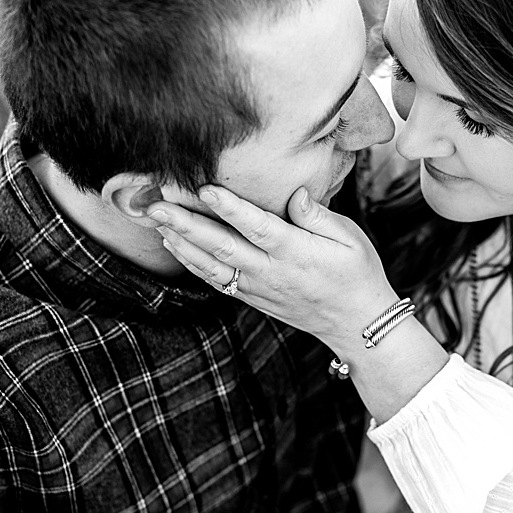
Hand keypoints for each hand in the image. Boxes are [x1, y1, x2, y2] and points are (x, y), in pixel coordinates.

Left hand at [150, 185, 397, 350]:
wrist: (356, 324)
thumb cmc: (357, 273)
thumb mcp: (351, 240)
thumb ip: (318, 216)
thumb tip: (293, 193)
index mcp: (297, 253)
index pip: (258, 227)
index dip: (230, 208)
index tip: (205, 188)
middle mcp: (271, 272)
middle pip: (221, 245)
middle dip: (186, 223)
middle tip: (157, 204)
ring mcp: (257, 287)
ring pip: (210, 264)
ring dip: (180, 241)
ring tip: (156, 220)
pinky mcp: (250, 297)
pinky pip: (214, 279)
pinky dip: (191, 262)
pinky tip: (174, 243)